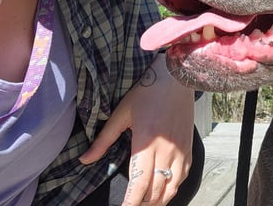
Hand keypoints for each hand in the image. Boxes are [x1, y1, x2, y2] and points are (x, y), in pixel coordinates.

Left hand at [80, 55, 195, 204]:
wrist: (176, 79)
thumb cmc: (147, 93)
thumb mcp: (121, 114)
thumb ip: (103, 140)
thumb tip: (84, 160)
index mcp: (146, 143)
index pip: (139, 184)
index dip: (130, 202)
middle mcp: (165, 151)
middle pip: (154, 191)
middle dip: (142, 204)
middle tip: (131, 205)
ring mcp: (180, 151)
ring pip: (171, 188)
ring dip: (157, 200)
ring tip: (145, 203)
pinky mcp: (188, 148)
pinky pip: (182, 177)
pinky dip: (172, 189)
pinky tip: (163, 191)